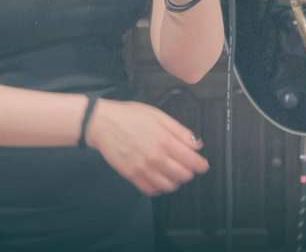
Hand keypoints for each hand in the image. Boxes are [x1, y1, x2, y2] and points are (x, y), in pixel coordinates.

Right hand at [87, 99, 208, 195]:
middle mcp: (156, 157)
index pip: (191, 161)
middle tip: (188, 168)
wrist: (103, 124)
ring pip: (168, 186)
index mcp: (165, 140)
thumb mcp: (159, 116)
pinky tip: (159, 179)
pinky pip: (151, 190)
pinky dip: (159, 188)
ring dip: (175, 181)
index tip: (202, 165)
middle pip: (183, 175)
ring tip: (174, 174)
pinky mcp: (132, 176)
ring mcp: (143, 168)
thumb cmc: (130, 116)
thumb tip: (196, 144)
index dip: (201, 165)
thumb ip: (180, 131)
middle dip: (189, 173)